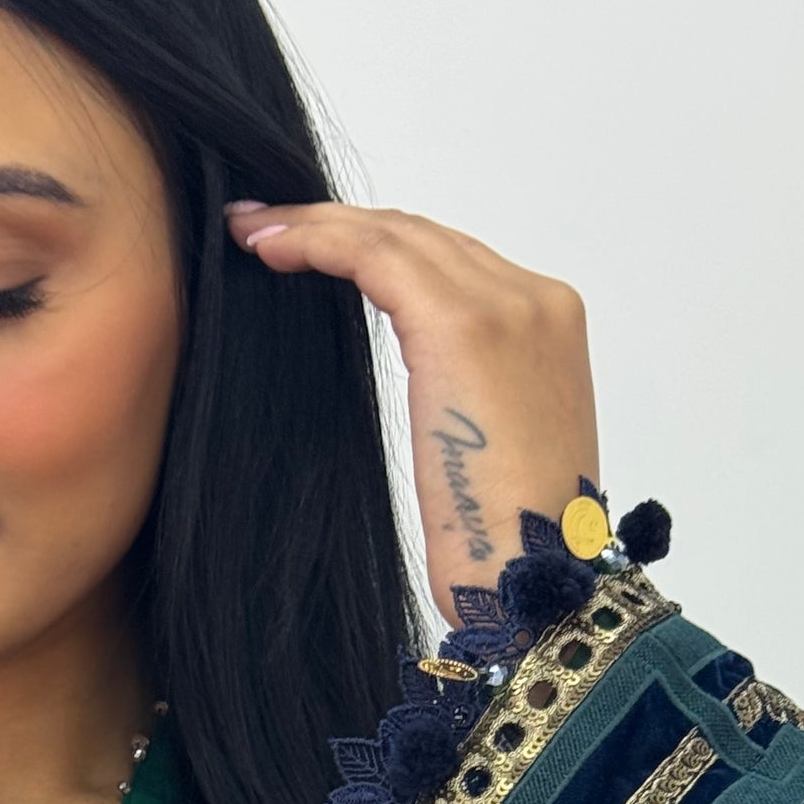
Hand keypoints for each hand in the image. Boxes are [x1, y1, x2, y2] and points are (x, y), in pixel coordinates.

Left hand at [225, 200, 598, 621]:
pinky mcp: (464, 326)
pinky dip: (319, 243)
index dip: (374, 244)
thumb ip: (464, 391)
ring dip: (317, 226)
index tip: (309, 246)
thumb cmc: (506, 544)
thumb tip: (422, 379)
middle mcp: (536, 300)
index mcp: (550, 326)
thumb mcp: (487, 446)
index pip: (450, 261)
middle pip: (422, 236)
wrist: (537, 580)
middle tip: (264, 224)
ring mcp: (508, 305)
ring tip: (253, 231)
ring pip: (395, 236)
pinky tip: (269, 248)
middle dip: (338, 223)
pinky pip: (376, 259)